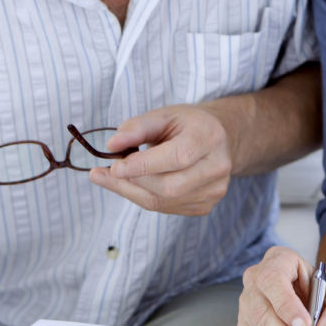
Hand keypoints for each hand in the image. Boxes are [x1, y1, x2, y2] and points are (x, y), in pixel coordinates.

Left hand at [88, 104, 232, 215]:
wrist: (214, 139)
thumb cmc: (185, 125)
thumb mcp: (162, 116)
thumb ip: (136, 127)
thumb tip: (112, 146)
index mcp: (208, 137)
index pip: (177, 158)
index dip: (143, 166)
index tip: (114, 167)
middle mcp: (217, 167)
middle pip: (170, 186)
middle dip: (134, 181)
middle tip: (107, 172)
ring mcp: (214, 190)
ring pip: (164, 202)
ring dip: (133, 191)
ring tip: (115, 178)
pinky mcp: (206, 206)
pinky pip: (166, 209)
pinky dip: (144, 197)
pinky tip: (137, 185)